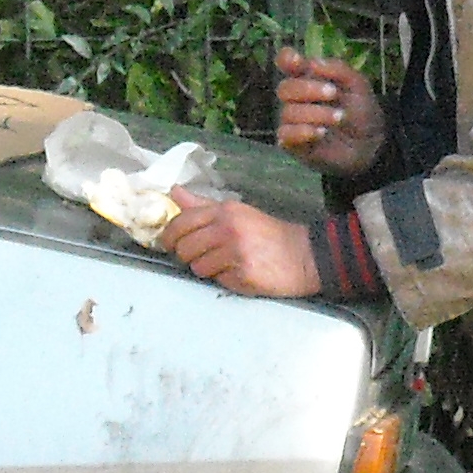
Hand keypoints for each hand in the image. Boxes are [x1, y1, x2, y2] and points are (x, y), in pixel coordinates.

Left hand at [164, 191, 316, 296]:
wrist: (304, 255)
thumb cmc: (268, 234)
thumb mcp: (237, 213)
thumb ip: (203, 205)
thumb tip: (173, 192)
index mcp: (225, 211)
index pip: (182, 222)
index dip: (169, 236)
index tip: (168, 244)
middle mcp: (228, 229)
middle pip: (185, 247)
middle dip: (187, 256)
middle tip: (199, 257)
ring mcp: (235, 253)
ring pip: (198, 267)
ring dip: (207, 269)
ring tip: (225, 264)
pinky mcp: (243, 274)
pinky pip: (217, 281)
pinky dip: (224, 279)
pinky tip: (238, 273)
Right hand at [275, 46, 387, 176]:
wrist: (371, 143)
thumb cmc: (361, 110)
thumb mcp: (357, 84)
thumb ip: (338, 69)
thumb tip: (313, 63)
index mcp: (308, 77)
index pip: (286, 63)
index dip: (287, 60)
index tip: (298, 62)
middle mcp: (296, 98)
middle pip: (284, 88)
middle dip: (308, 89)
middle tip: (333, 94)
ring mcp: (293, 121)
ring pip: (288, 112)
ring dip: (315, 113)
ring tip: (338, 118)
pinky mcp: (293, 143)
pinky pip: (285, 134)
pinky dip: (302, 132)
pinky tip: (321, 132)